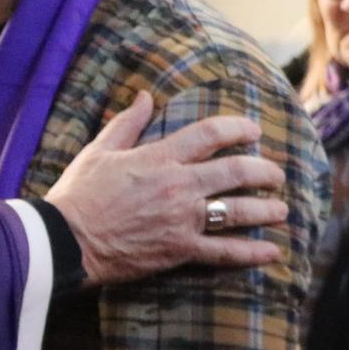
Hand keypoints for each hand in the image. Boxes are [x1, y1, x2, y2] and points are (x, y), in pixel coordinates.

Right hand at [46, 92, 288, 285]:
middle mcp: (179, 185)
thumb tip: (144, 96)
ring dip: (266, 209)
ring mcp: (183, 219)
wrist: (67, 240)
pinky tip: (272, 251)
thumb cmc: (79, 194)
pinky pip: (225, 251)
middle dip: (264, 171)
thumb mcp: (99, 151)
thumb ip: (126, 123)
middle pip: (236, 171)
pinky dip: (251, 252)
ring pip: (239, 211)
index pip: (209, 135)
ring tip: (282, 210)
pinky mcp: (181, 250)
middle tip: (276, 174)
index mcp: (159, 157)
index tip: (253, 130)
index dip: (237, 128)